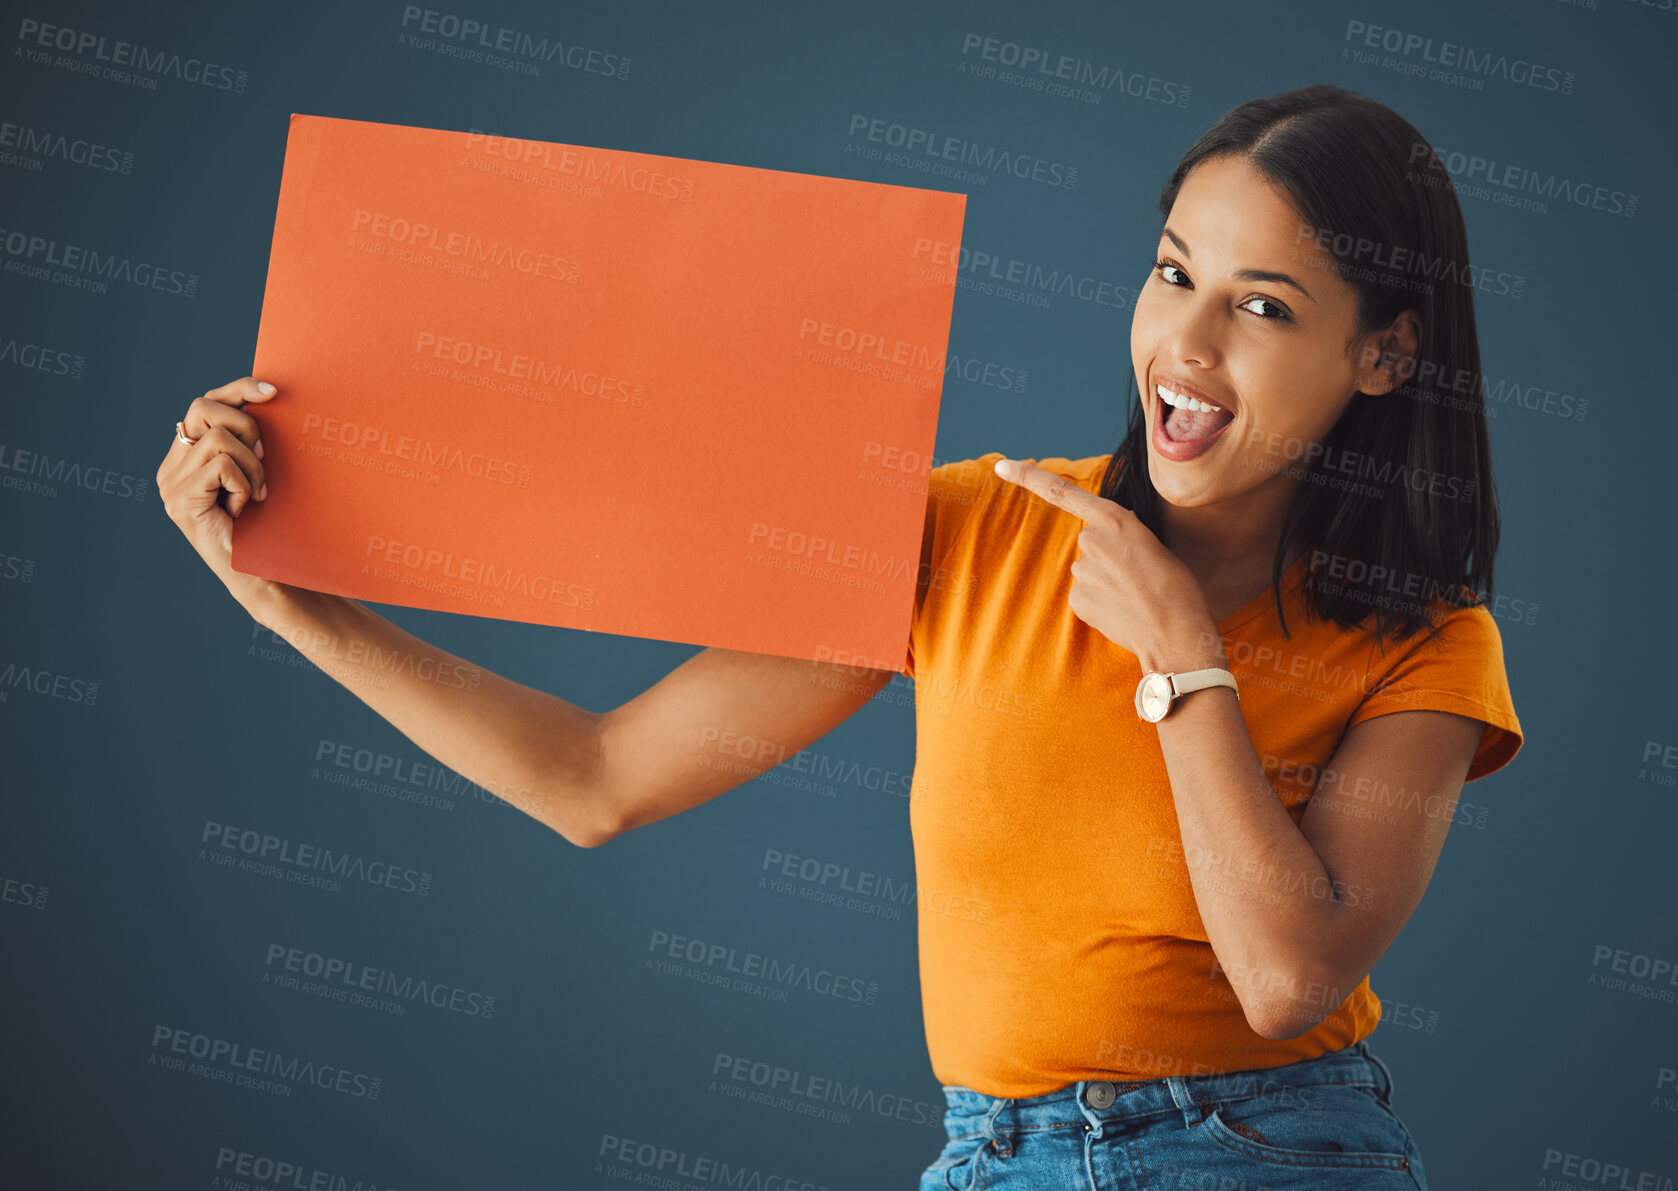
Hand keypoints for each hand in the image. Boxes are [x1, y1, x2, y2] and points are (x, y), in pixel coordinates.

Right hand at [156, 375, 282, 615]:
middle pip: (204, 407)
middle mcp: (171, 466)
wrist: (264, 575)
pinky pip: (221, 464)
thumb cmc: (268, 524)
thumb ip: (251, 440)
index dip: (238, 389)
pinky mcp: (180, 500)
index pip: (207, 403)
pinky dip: (244, 482)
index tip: (273, 391)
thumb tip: (270, 396)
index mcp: (187, 455)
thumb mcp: (259, 471)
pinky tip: (245, 507)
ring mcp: (170, 484)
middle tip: (265, 460)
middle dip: (247, 426)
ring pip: (219, 438)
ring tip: (258, 494)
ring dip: (252, 465)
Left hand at [992, 457, 1222, 670]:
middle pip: (1089, 543)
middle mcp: (1091, 540)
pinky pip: (1084, 596)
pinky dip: (1100, 603)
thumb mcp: (1154, 545)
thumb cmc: (1176, 588)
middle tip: (1137, 576)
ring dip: (1105, 582)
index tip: (1001, 467)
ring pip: (1087, 572)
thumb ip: (1123, 535)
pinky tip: (1121, 611)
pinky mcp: (1076, 599)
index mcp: (1115, 519)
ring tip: (1134, 596)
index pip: (1062, 492)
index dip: (1028, 478)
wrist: (1176, 632)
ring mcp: (1081, 571)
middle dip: (1107, 557)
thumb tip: (1110, 541)